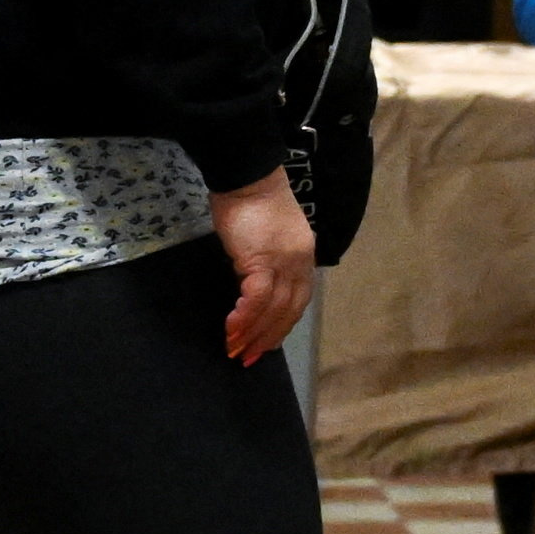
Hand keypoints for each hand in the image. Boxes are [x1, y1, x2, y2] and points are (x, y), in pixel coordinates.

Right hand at [212, 168, 316, 365]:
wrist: (246, 175)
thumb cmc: (250, 201)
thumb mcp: (265, 236)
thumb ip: (266, 261)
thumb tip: (251, 285)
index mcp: (303, 257)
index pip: (298, 301)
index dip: (282, 325)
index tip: (266, 344)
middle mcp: (300, 262)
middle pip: (288, 311)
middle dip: (268, 338)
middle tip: (249, 358)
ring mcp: (284, 262)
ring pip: (273, 309)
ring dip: (253, 334)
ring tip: (236, 351)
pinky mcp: (262, 260)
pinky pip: (255, 299)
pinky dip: (243, 317)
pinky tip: (231, 329)